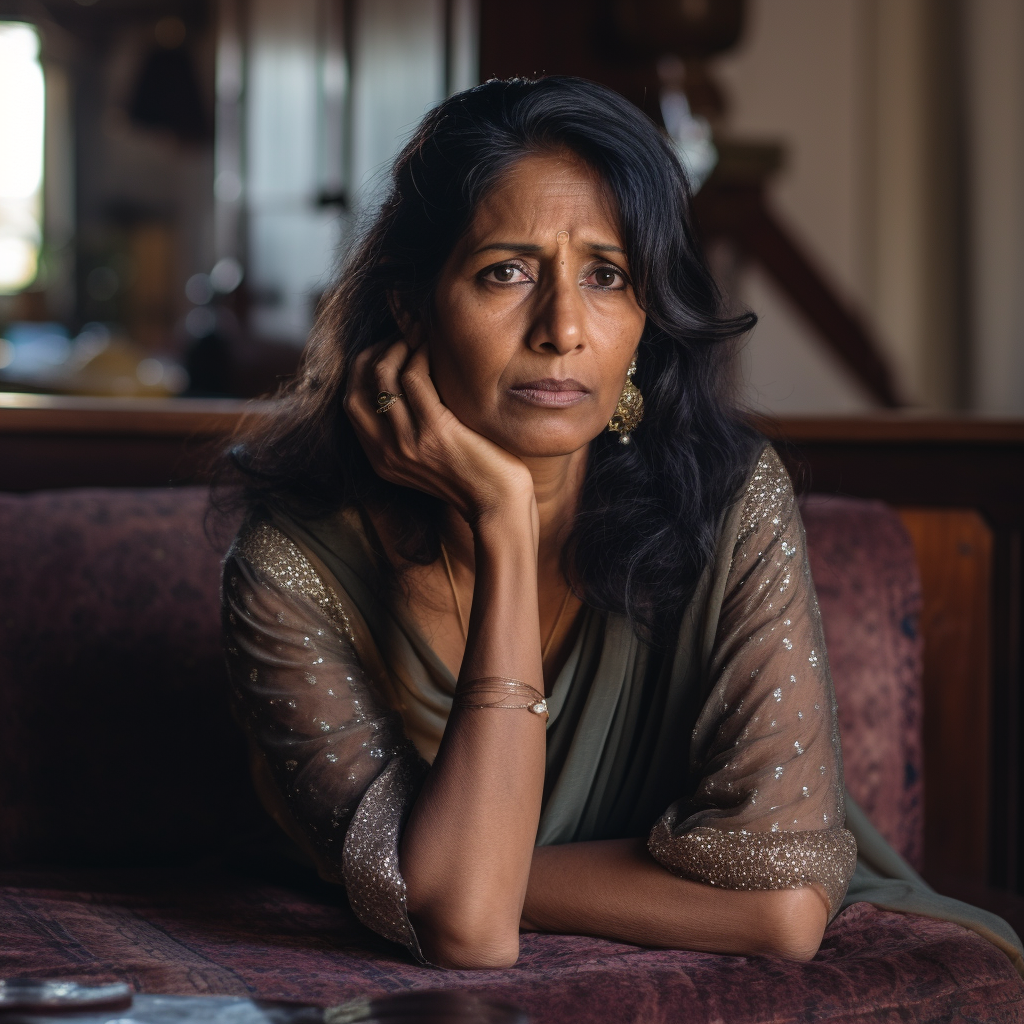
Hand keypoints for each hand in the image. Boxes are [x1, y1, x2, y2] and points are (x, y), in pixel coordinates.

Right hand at [344, 329, 535, 527]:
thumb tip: (408, 384)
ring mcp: (407, 442)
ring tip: (418, 337)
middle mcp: (386, 452)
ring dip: (398, 348)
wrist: (498, 506)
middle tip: (399, 338)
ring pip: (383, 377)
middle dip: (373, 354)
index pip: (351, 403)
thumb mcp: (430, 458)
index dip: (363, 369)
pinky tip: (434, 348)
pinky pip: (414, 379)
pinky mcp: (434, 432)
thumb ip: (411, 432)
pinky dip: (421, 355)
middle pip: (357, 387)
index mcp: (381, 460)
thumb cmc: (475, 477)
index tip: (385, 351)